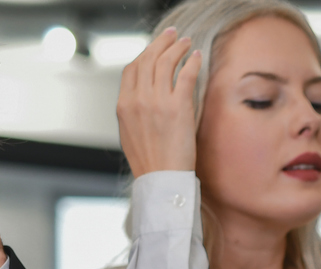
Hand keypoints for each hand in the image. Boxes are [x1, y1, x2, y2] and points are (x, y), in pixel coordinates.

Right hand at [117, 28, 200, 177]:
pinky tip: (196, 57)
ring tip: (186, 42)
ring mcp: (157, 102)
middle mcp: (137, 99)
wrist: (161, 180)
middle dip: (161, 43)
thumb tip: (143, 96)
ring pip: (165, 62)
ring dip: (177, 47)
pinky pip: (184, 74)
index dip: (144, 53)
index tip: (155, 48)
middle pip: (148, 59)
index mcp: (124, 105)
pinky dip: (191, 62)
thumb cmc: (151, 163)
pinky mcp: (177, 107)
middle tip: (172, 36)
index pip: (132, 68)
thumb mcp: (130, 134)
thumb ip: (134, 111)